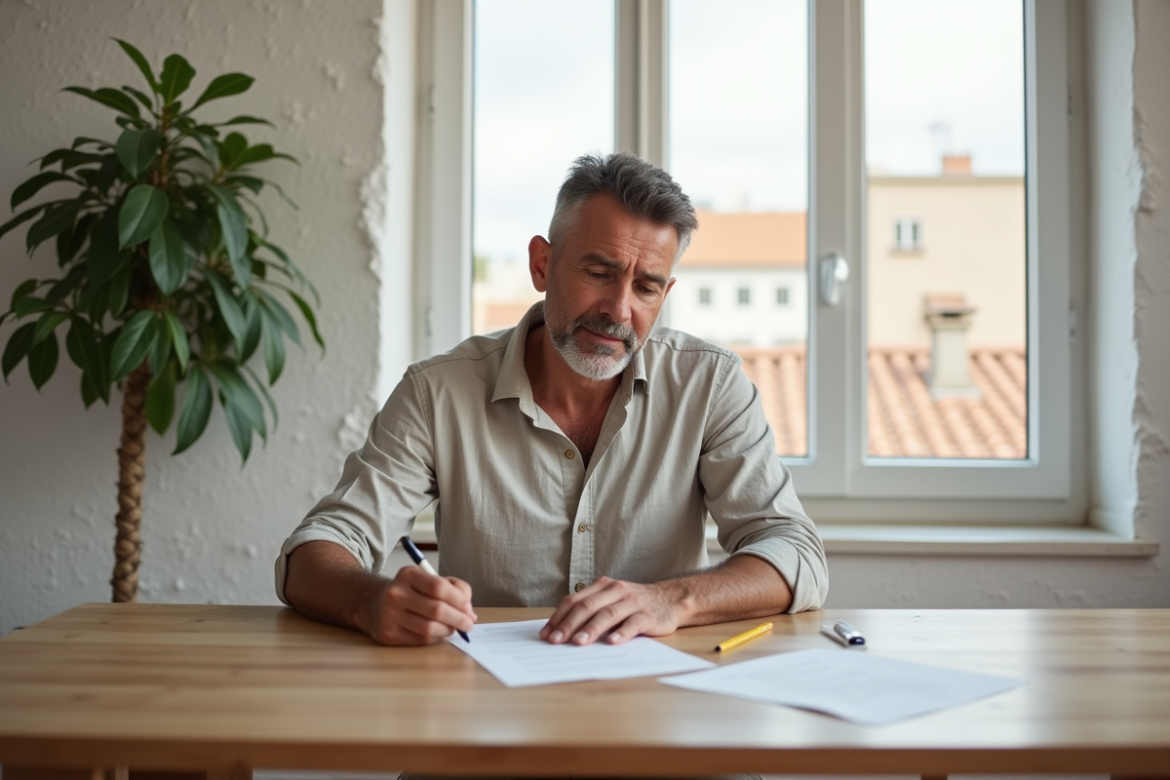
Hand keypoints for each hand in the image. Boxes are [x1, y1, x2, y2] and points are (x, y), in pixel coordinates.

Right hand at [360, 565, 475, 645]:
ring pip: (430, 628)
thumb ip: (453, 590)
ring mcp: (389, 615)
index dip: (459, 599)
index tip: (468, 607)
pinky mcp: (388, 634)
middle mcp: (396, 594)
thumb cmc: (410, 592)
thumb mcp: (428, 580)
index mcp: (408, 575)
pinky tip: (439, 632)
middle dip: (459, 618)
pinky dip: (436, 638)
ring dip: (448, 630)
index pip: (439, 587)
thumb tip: (469, 612)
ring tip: (454, 628)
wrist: (375, 604)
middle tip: (468, 623)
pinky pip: (421, 640)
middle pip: (437, 610)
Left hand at [539, 576, 680, 645]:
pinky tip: (612, 641)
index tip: (546, 633)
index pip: (575, 600)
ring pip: (608, 614)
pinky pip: (633, 623)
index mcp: (603, 586)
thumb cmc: (634, 604)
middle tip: (556, 640)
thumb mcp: (611, 601)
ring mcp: (633, 602)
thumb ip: (592, 610)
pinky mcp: (648, 615)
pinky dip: (622, 632)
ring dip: (591, 629)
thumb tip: (562, 631)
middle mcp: (616, 590)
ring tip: (579, 642)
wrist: (670, 600)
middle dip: (569, 624)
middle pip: (588, 606)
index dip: (558, 616)